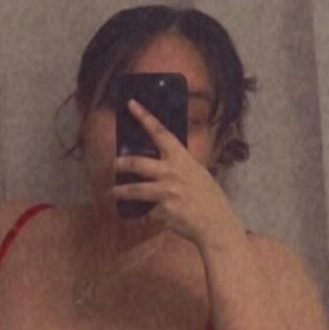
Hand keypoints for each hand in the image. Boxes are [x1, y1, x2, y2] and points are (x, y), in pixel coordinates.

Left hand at [108, 99, 245, 251]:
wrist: (217, 225)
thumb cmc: (209, 200)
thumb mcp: (198, 175)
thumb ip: (180, 167)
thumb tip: (163, 164)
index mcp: (183, 159)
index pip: (161, 132)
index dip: (144, 117)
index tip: (131, 104)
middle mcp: (173, 172)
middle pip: (137, 163)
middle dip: (121, 164)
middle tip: (114, 165)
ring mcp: (167, 192)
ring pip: (134, 189)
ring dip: (119, 192)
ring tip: (111, 193)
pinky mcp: (163, 211)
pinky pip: (147, 213)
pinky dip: (146, 217)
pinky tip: (151, 219)